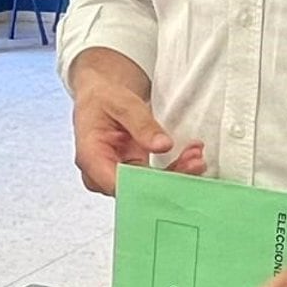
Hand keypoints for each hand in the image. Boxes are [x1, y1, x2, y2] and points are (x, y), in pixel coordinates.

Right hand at [70, 51, 204, 195]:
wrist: (100, 96)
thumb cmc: (103, 98)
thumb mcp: (122, 103)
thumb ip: (142, 125)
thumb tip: (163, 146)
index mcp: (91, 158)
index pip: (120, 186)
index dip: (150, 187)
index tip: (177, 177)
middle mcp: (101, 174)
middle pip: (138, 190)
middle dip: (170, 179)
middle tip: (196, 161)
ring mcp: (116, 176)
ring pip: (150, 188)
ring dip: (176, 174)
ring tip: (196, 155)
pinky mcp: (130, 174)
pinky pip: (154, 180)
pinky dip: (174, 170)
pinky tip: (190, 156)